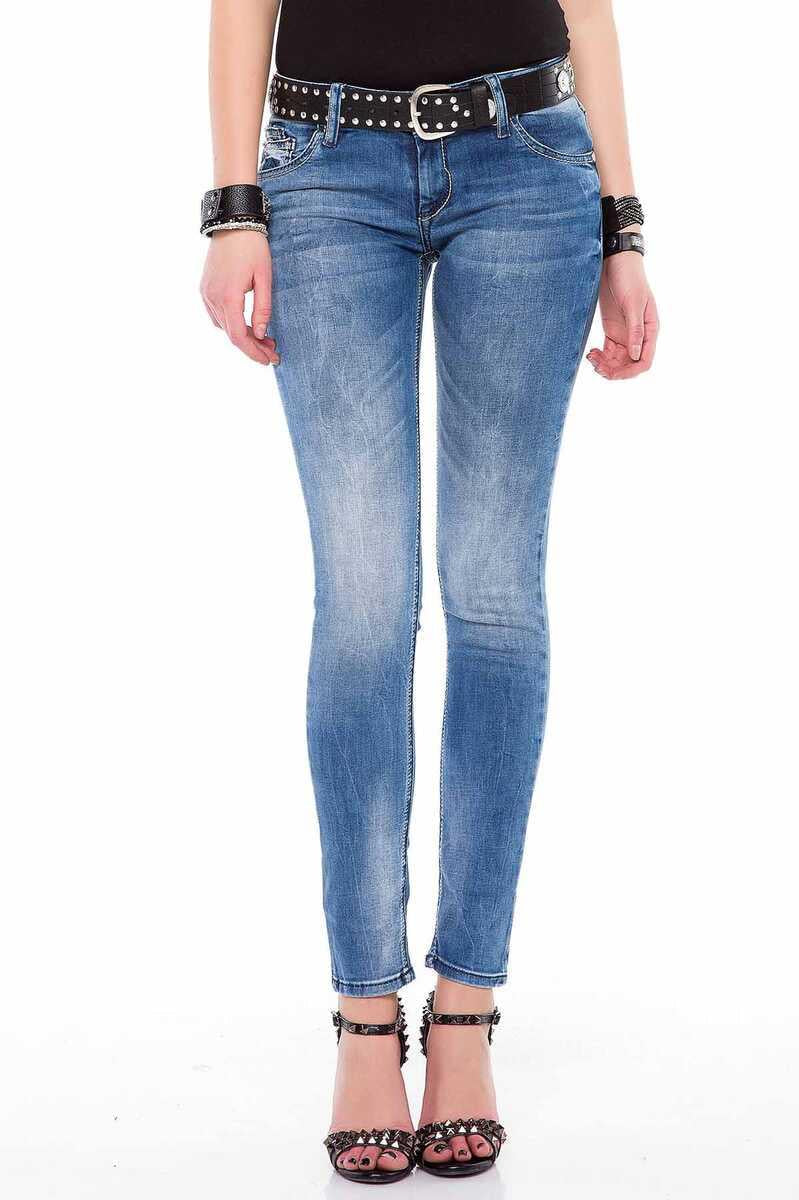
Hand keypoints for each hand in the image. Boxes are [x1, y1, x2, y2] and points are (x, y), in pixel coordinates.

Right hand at [200, 230, 278, 365]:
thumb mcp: (265, 278)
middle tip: (273, 351)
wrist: (232, 222)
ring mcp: (206, 293)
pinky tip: (246, 324)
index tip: (269, 360)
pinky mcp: (205, 288)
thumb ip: (263, 308)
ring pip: (223, 327)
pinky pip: (216, 316)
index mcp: (228, 297)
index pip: (239, 336)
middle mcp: (212, 298)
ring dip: (243, 336)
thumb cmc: (252, 247)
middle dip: (253, 347)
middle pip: (232, 335)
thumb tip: (262, 334)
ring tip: (264, 338)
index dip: (254, 352)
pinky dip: (231, 325)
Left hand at [587, 251, 657, 380]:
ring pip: (617, 360)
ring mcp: (625, 333)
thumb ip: (635, 330)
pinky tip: (591, 354)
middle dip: (614, 370)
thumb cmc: (628, 277)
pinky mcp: (612, 329)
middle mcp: (639, 335)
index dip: (630, 371)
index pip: (644, 360)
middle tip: (597, 366)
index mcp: (650, 329)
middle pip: (629, 364)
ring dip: (605, 364)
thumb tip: (636, 355)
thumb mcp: (633, 304)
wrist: (615, 261)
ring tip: (592, 358)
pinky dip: (600, 357)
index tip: (612, 373)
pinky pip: (608, 352)